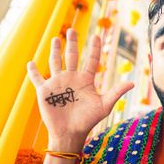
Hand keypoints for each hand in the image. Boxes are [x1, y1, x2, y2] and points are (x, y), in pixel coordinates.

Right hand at [27, 29, 133, 151]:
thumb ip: (116, 92)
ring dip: (55, 51)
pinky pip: (37, 78)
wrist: (70, 133)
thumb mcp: (104, 105)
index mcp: (85, 80)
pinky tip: (31, 62)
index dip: (94, 48)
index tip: (96, 35)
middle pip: (71, 56)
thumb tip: (132, 83)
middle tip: (72, 30)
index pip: (91, 60)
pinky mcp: (44, 91)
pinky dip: (33, 71)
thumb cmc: (88, 120)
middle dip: (72, 43)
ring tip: (56, 38)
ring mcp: (57, 83)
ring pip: (55, 62)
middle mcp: (71, 78)